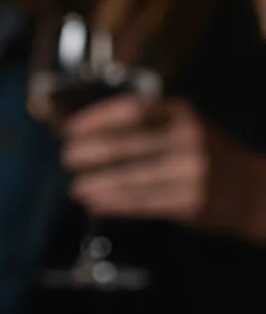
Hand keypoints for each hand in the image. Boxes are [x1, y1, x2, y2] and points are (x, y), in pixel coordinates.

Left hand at [60, 93, 208, 221]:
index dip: (96, 119)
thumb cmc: (204, 152)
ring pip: (131, 178)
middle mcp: (187, 139)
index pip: (131, 109)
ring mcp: (191, 172)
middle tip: (66, 157)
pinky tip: (96, 203)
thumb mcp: (182, 124)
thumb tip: (87, 130)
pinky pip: (143, 203)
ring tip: (76, 187)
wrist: (252, 189)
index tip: (70, 128)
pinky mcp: (191, 202)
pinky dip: (114, 204)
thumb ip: (145, 123)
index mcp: (180, 113)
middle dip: (88, 152)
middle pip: (126, 144)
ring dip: (97, 184)